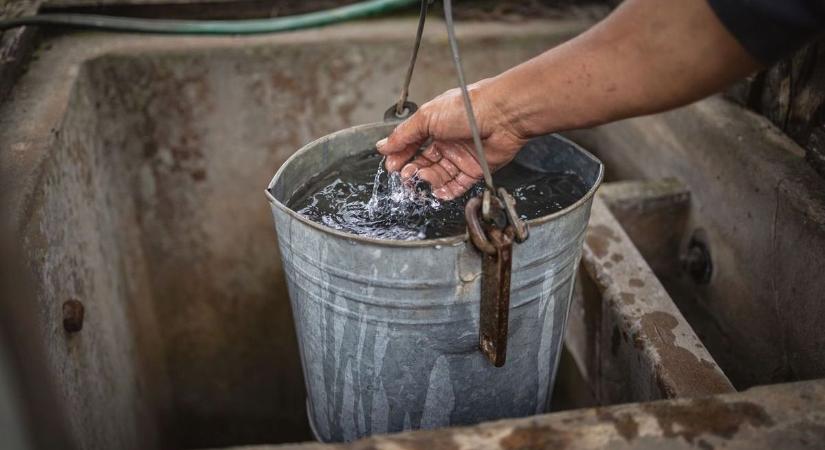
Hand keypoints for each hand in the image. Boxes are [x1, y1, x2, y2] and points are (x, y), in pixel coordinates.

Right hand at [376, 80, 526, 199]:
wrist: (501, 115)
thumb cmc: (467, 107)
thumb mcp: (426, 117)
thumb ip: (404, 135)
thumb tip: (383, 146)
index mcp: (435, 125)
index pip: (412, 144)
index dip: (401, 155)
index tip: (391, 166)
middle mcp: (448, 141)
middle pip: (425, 162)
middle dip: (413, 171)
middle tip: (406, 176)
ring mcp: (461, 157)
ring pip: (439, 175)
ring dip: (428, 180)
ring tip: (422, 179)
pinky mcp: (475, 170)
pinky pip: (458, 185)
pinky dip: (446, 191)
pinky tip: (437, 192)